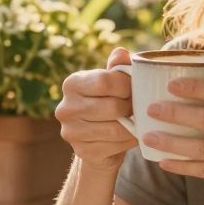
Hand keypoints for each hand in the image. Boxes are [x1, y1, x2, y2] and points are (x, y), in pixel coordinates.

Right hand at [55, 47, 137, 171]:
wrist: (99, 142)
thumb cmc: (108, 104)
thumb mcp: (112, 83)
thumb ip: (118, 67)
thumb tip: (122, 53)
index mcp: (72, 84)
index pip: (105, 81)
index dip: (127, 85)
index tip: (135, 88)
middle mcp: (65, 107)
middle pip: (112, 106)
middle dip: (132, 107)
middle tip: (138, 107)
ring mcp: (71, 132)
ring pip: (116, 129)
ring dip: (133, 126)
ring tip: (138, 121)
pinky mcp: (81, 151)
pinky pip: (115, 146)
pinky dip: (129, 141)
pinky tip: (132, 136)